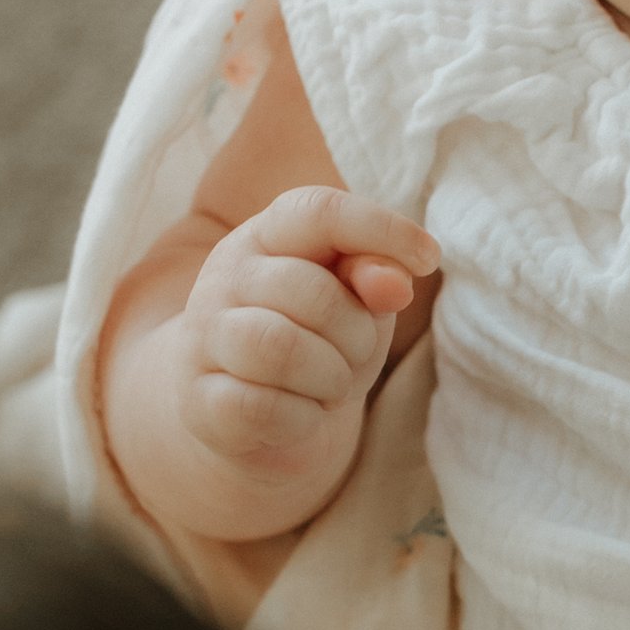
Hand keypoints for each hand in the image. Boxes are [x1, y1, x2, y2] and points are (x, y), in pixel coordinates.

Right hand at [176, 185, 438, 479]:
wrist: (249, 414)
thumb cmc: (315, 340)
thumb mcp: (356, 301)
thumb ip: (376, 275)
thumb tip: (394, 283)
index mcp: (266, 236)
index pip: (318, 210)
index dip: (380, 228)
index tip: (429, 259)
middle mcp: (224, 277)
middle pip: (308, 291)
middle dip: (357, 333)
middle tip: (357, 354)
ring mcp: (204, 338)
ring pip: (279, 348)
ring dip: (330, 376)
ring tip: (331, 384)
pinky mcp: (200, 399)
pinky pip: (262, 407)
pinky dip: (302, 418)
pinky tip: (302, 414)